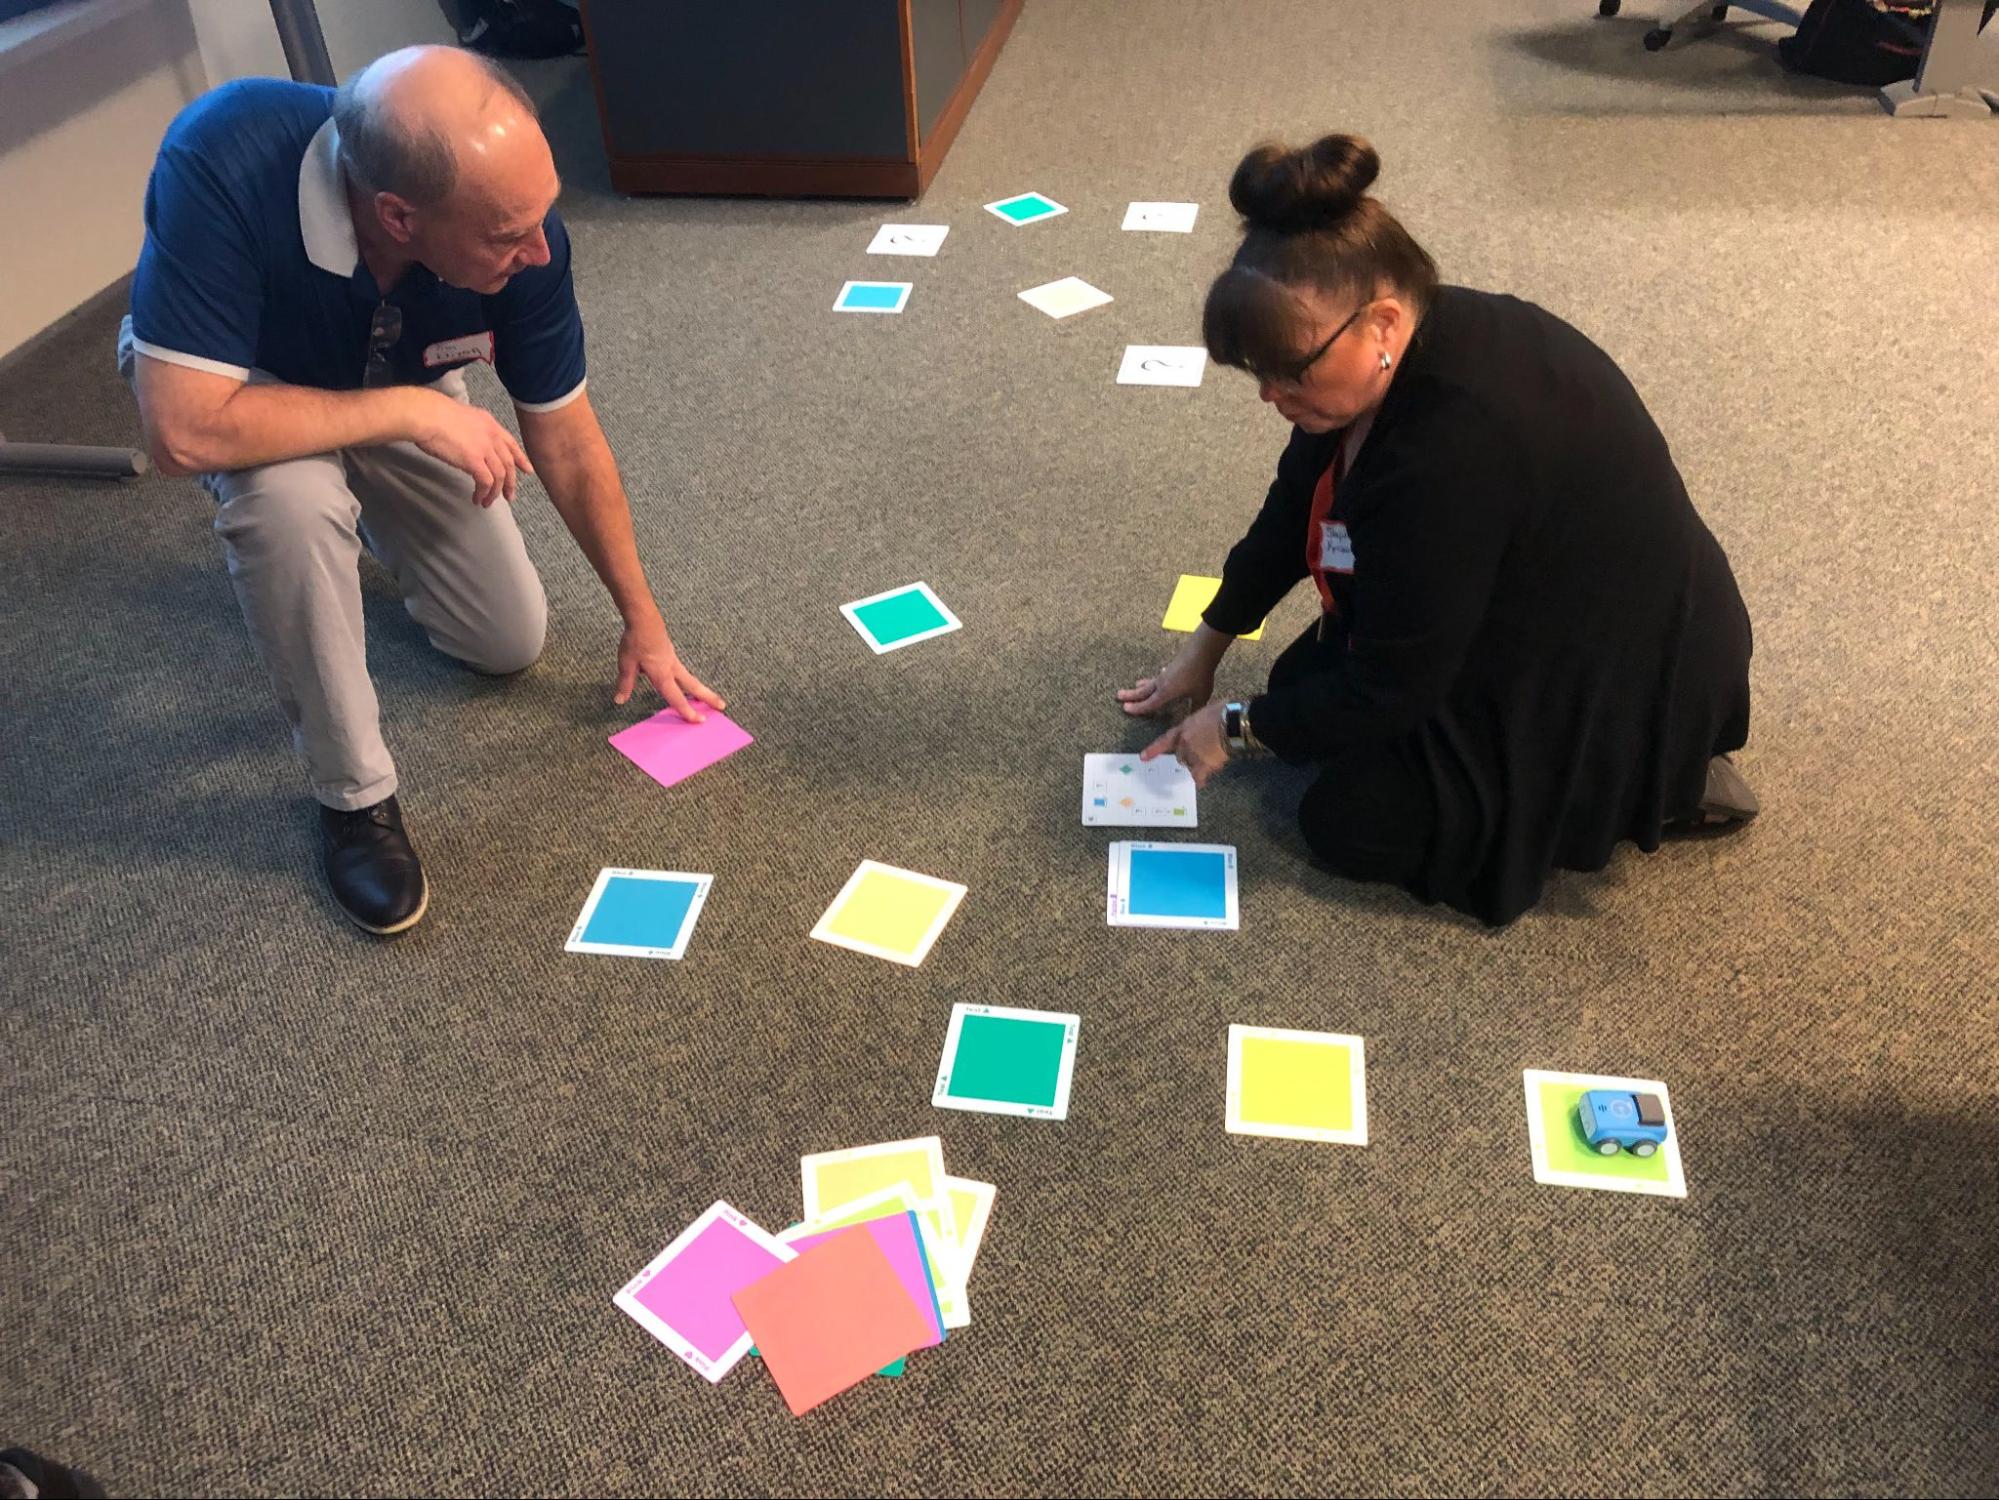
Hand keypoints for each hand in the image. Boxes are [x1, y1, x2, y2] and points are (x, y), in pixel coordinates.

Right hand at [411, 389, 533, 507]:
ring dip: (494, 492)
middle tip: (509, 496)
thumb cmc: (433, 415)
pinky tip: (477, 498)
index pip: (510, 443)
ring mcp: (485, 448)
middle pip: (508, 463)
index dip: (520, 458)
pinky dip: (483, 493)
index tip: (527, 470)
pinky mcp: (475, 460)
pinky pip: (486, 482)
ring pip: (499, 476)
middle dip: (510, 482)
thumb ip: (471, 431)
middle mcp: (492, 435)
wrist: (426, 415)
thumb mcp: (461, 418)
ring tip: (487, 502)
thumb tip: (470, 445)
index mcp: (489, 423)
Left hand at [616, 612, 725, 720]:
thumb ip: (625, 683)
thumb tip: (620, 700)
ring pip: (690, 678)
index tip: (699, 721)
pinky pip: (681, 670)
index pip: (676, 698)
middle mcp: (672, 669)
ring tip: (708, 697)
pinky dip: (687, 679)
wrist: (644, 618)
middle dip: (708, 697)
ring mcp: (673, 660)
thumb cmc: (636, 640)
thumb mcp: (626, 664)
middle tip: (722, 706)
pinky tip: (679, 680)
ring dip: (700, 689)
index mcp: (662, 675)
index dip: (687, 711)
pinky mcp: (670, 653)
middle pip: (694, 686)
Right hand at [1115, 643, 1216, 719]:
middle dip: (1131, 694)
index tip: (1125, 709)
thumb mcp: (1200, 695)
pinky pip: (1161, 675)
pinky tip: (1161, 673)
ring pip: (1151, 682)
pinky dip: (1158, 677)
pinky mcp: (1172, 667)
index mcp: (1165, 692)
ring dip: (1142, 685)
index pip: (1149, 703)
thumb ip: (1194, 707)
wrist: (1202, 650)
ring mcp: (1166, 673)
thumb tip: (1193, 719)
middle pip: (1143, 691)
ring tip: (1135, 684)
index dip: (1137, 708)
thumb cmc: (1200, 675)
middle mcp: (1162, 683)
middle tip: (1118, 695)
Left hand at [1141, 701, 1229, 787]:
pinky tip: (1202, 782)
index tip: (1143, 757)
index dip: (1154, 750)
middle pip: (1181, 756)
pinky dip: (1200, 780)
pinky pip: (1198, 777)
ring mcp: (1192, 754)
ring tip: (1211, 760)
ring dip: (1198, 765)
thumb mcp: (1206, 713)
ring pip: (1190, 765)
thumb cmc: (1225, 714)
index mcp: (1184, 728)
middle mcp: (1184, 743)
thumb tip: (1206, 726)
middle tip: (1202, 754)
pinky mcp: (1202, 765)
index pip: (1165, 740)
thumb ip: (1200, 724)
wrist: (1233, 723)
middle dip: (1189, 756)